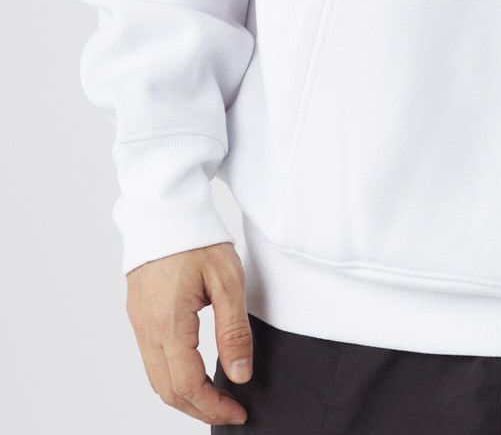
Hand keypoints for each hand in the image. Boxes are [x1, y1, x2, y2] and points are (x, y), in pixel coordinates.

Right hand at [125, 241, 252, 425]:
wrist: (165, 209)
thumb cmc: (197, 239)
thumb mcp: (227, 281)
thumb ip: (233, 330)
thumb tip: (240, 374)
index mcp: (168, 323)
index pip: (187, 385)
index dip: (213, 406)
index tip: (238, 411)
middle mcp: (147, 329)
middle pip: (167, 390)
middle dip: (198, 408)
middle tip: (230, 411)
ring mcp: (139, 323)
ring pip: (156, 378)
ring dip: (184, 396)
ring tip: (215, 398)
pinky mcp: (138, 315)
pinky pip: (151, 359)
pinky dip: (172, 377)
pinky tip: (194, 373)